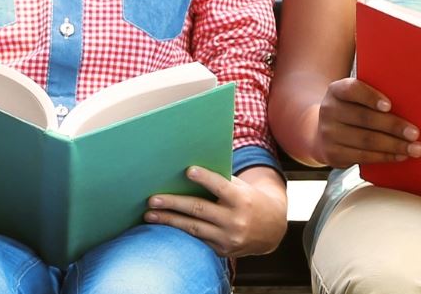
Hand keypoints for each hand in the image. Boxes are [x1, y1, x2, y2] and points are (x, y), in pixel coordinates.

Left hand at [145, 165, 287, 257]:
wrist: (271, 229)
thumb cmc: (248, 200)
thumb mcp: (241, 188)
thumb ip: (220, 181)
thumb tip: (187, 170)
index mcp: (242, 200)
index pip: (221, 186)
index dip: (205, 178)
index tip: (187, 170)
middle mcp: (236, 220)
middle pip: (199, 210)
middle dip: (173, 204)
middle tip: (152, 199)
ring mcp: (229, 238)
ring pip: (193, 228)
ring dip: (169, 221)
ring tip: (149, 215)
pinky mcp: (223, 250)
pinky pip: (197, 241)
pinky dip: (178, 234)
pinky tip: (162, 228)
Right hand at [315, 77, 420, 166]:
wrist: (324, 133)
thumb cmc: (352, 112)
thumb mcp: (355, 99)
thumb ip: (374, 98)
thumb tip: (412, 107)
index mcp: (336, 90)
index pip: (352, 89)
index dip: (370, 97)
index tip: (389, 106)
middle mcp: (329, 110)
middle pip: (364, 118)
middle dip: (392, 126)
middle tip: (414, 133)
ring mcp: (328, 133)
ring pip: (366, 140)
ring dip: (394, 145)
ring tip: (414, 149)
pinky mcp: (332, 153)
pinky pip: (362, 156)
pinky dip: (385, 156)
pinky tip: (400, 155)